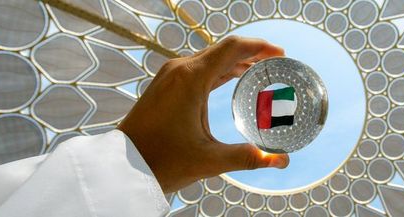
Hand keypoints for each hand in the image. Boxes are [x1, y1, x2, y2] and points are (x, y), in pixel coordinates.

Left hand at [118, 36, 288, 192]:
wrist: (123, 168)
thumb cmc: (161, 161)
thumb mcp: (210, 160)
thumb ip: (249, 157)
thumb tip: (280, 160)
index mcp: (191, 78)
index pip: (233, 48)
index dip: (259, 47)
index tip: (280, 54)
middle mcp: (179, 70)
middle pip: (223, 50)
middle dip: (252, 53)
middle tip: (276, 62)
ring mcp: (170, 76)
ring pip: (210, 59)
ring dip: (236, 61)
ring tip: (260, 70)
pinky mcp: (165, 85)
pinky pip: (198, 69)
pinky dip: (219, 70)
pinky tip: (233, 78)